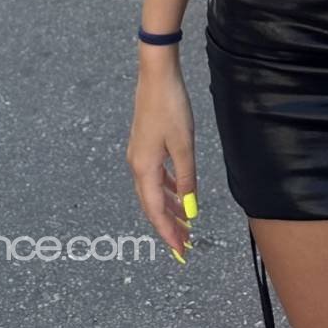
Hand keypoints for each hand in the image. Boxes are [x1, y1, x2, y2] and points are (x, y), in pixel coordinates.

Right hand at [125, 53, 197, 262]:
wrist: (156, 75)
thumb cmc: (171, 108)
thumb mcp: (184, 146)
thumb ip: (187, 179)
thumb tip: (190, 209)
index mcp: (144, 169)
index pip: (156, 211)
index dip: (168, 232)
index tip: (180, 252)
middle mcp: (136, 166)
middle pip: (152, 205)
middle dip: (168, 225)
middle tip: (185, 244)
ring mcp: (138, 155)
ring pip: (153, 191)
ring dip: (169, 208)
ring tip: (185, 222)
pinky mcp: (144, 145)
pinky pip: (155, 176)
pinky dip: (166, 189)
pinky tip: (178, 192)